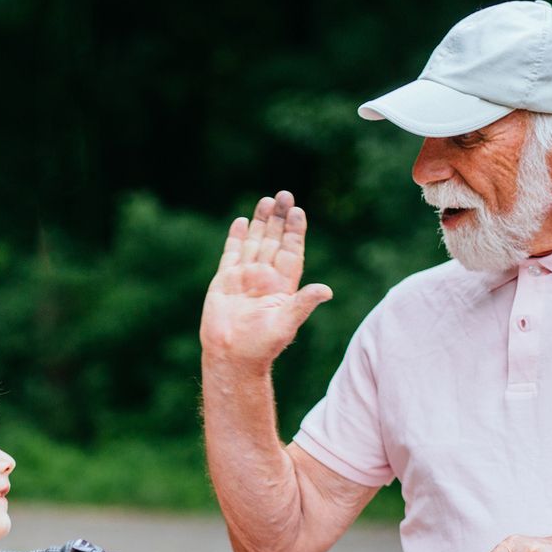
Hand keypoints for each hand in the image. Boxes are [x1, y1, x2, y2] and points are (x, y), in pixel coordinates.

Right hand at [200, 191, 333, 370]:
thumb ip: (303, 303)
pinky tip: (240, 221)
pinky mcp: (224, 281)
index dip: (295, 231)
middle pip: (273, 241)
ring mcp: (244, 278)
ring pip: (254, 243)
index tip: (297, 211)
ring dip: (259, 222)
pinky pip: (231, 254)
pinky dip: (235, 238)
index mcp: (282, 285)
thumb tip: (327, 290)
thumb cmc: (261, 346)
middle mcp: (265, 278)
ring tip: (265, 200)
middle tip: (283, 194)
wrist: (231, 356)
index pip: (290, 251)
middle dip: (278, 218)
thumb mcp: (287, 323)